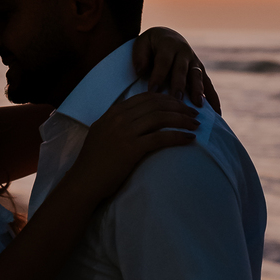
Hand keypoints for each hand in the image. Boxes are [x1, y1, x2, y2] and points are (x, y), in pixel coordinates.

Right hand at [68, 93, 197, 205]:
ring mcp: (125, 132)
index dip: (166, 99)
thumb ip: (117, 123)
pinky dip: (178, 136)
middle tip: (193, 113)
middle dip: (178, 106)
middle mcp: (119, 118)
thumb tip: (138, 118)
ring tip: (195, 124)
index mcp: (113, 112)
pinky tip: (189, 138)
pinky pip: (161, 137)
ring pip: (161, 118)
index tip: (180, 104)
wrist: (84, 182)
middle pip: (156, 104)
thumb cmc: (94, 163)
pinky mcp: (132, 148)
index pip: (145, 97)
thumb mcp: (102, 133)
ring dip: (182, 119)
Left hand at [132, 28, 221, 113]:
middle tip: (177, 99)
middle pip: (182, 69)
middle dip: (179, 85)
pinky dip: (213, 98)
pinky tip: (216, 112)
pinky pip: (208, 84)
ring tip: (198, 105)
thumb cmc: (150, 45)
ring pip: (197, 76)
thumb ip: (140, 57)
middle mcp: (184, 52)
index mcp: (168, 45)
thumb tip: (140, 71)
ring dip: (198, 90)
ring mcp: (194, 61)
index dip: (158, 76)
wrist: (167, 36)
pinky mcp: (201, 71)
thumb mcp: (141, 44)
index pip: (163, 61)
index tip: (152, 92)